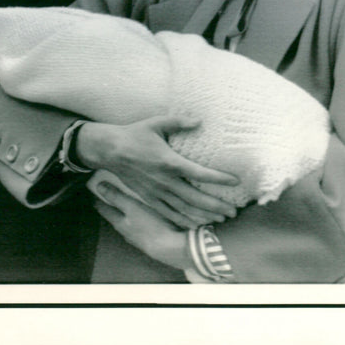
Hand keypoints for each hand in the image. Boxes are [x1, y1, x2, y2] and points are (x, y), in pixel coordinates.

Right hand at [75, 116, 238, 227]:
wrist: (109, 150)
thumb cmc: (135, 134)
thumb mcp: (157, 123)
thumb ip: (179, 122)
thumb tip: (200, 120)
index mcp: (169, 162)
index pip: (200, 173)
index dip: (219, 178)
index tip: (235, 180)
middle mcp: (165, 181)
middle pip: (196, 198)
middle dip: (216, 206)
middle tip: (234, 211)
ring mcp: (156, 192)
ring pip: (184, 209)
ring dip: (204, 215)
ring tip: (222, 219)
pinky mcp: (149, 198)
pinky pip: (169, 213)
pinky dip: (185, 220)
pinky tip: (197, 223)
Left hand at [92, 180, 192, 270]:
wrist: (172, 248)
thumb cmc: (151, 226)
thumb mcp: (132, 206)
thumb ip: (116, 196)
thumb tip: (99, 186)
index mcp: (118, 222)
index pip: (103, 208)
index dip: (98, 197)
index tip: (94, 189)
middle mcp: (125, 231)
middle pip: (115, 214)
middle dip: (112, 203)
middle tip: (111, 191)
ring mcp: (137, 236)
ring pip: (128, 220)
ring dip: (127, 211)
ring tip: (130, 199)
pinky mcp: (150, 238)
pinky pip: (140, 225)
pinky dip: (139, 217)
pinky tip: (147, 213)